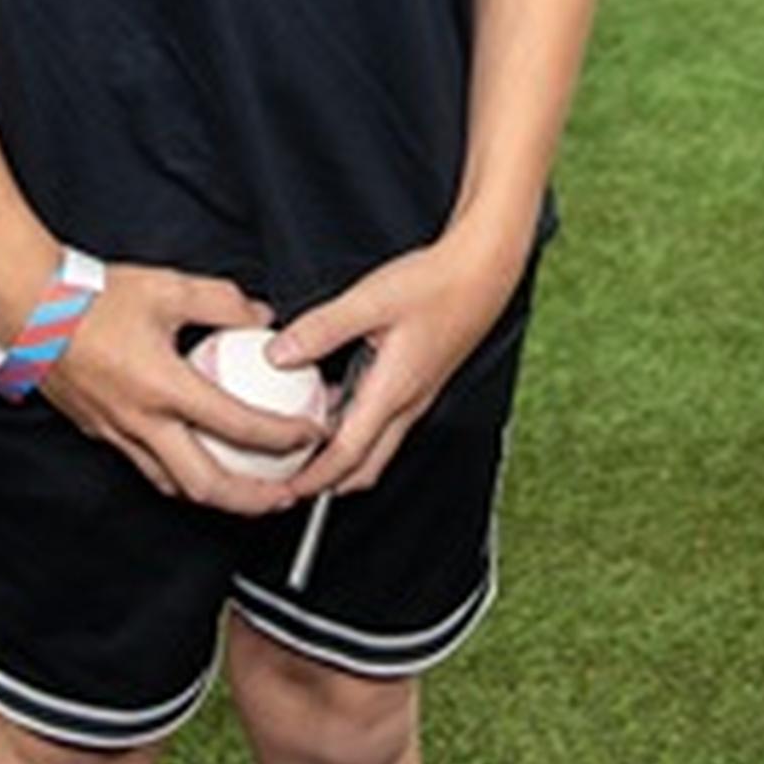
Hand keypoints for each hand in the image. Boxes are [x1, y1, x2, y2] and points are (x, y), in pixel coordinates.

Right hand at [36, 263, 314, 515]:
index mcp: (164, 387)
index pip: (238, 425)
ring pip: (174, 486)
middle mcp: (142, 422)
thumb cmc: (92, 297)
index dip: (283, 436)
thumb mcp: (169, 287)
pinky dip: (181, 477)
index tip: (311, 435)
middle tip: (287, 496)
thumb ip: (223, 302)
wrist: (29, 308)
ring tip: (249, 491)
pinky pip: (148, 469)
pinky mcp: (101, 433)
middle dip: (254, 500)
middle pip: (208, 486)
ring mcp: (118, 434)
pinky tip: (197, 463)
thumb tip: (261, 315)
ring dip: (217, 496)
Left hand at [262, 233, 520, 502]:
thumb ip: (322, 329)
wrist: (483, 272)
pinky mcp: (418, 380)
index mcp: (393, 391)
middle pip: (366, 463)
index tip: (288, 490)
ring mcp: (415, 394)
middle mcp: (407, 402)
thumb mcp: (370, 302)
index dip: (316, 477)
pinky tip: (331, 400)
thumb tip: (280, 353)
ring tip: (304, 445)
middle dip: (329, 481)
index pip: (349, 454)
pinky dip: (353, 425)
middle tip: (293, 482)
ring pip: (375, 443)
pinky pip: (382, 419)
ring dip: (341, 454)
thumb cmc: (437, 285)